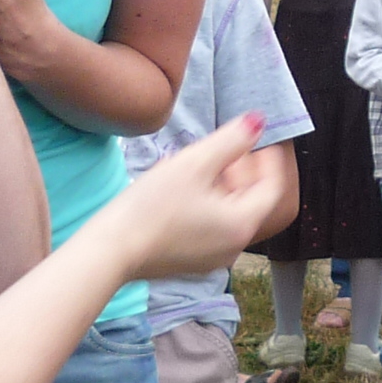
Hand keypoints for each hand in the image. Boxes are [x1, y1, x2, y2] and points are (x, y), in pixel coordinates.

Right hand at [109, 111, 285, 279]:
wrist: (110, 250)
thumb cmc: (150, 207)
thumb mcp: (194, 163)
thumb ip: (230, 140)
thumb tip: (258, 122)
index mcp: (241, 224)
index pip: (271, 187)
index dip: (265, 159)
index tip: (252, 137)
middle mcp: (233, 247)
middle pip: (249, 200)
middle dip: (238, 170)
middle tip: (219, 147)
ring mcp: (211, 258)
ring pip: (227, 213)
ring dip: (218, 185)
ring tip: (193, 164)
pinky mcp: (189, 261)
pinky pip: (208, 227)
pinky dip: (203, 204)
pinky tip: (177, 188)